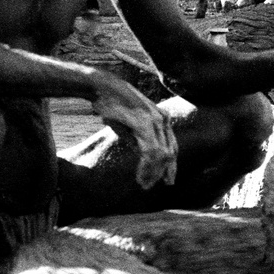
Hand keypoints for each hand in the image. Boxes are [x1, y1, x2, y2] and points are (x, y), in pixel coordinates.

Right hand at [90, 74, 177, 188]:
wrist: (102, 87)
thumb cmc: (113, 106)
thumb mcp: (130, 125)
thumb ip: (140, 140)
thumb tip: (146, 159)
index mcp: (162, 119)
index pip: (172, 147)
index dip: (171, 166)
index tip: (167, 180)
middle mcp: (162, 119)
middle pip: (170, 152)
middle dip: (164, 172)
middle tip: (151, 186)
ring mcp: (154, 120)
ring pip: (161, 155)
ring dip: (153, 173)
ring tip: (144, 183)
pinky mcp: (143, 123)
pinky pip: (150, 151)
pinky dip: (146, 167)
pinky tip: (140, 176)